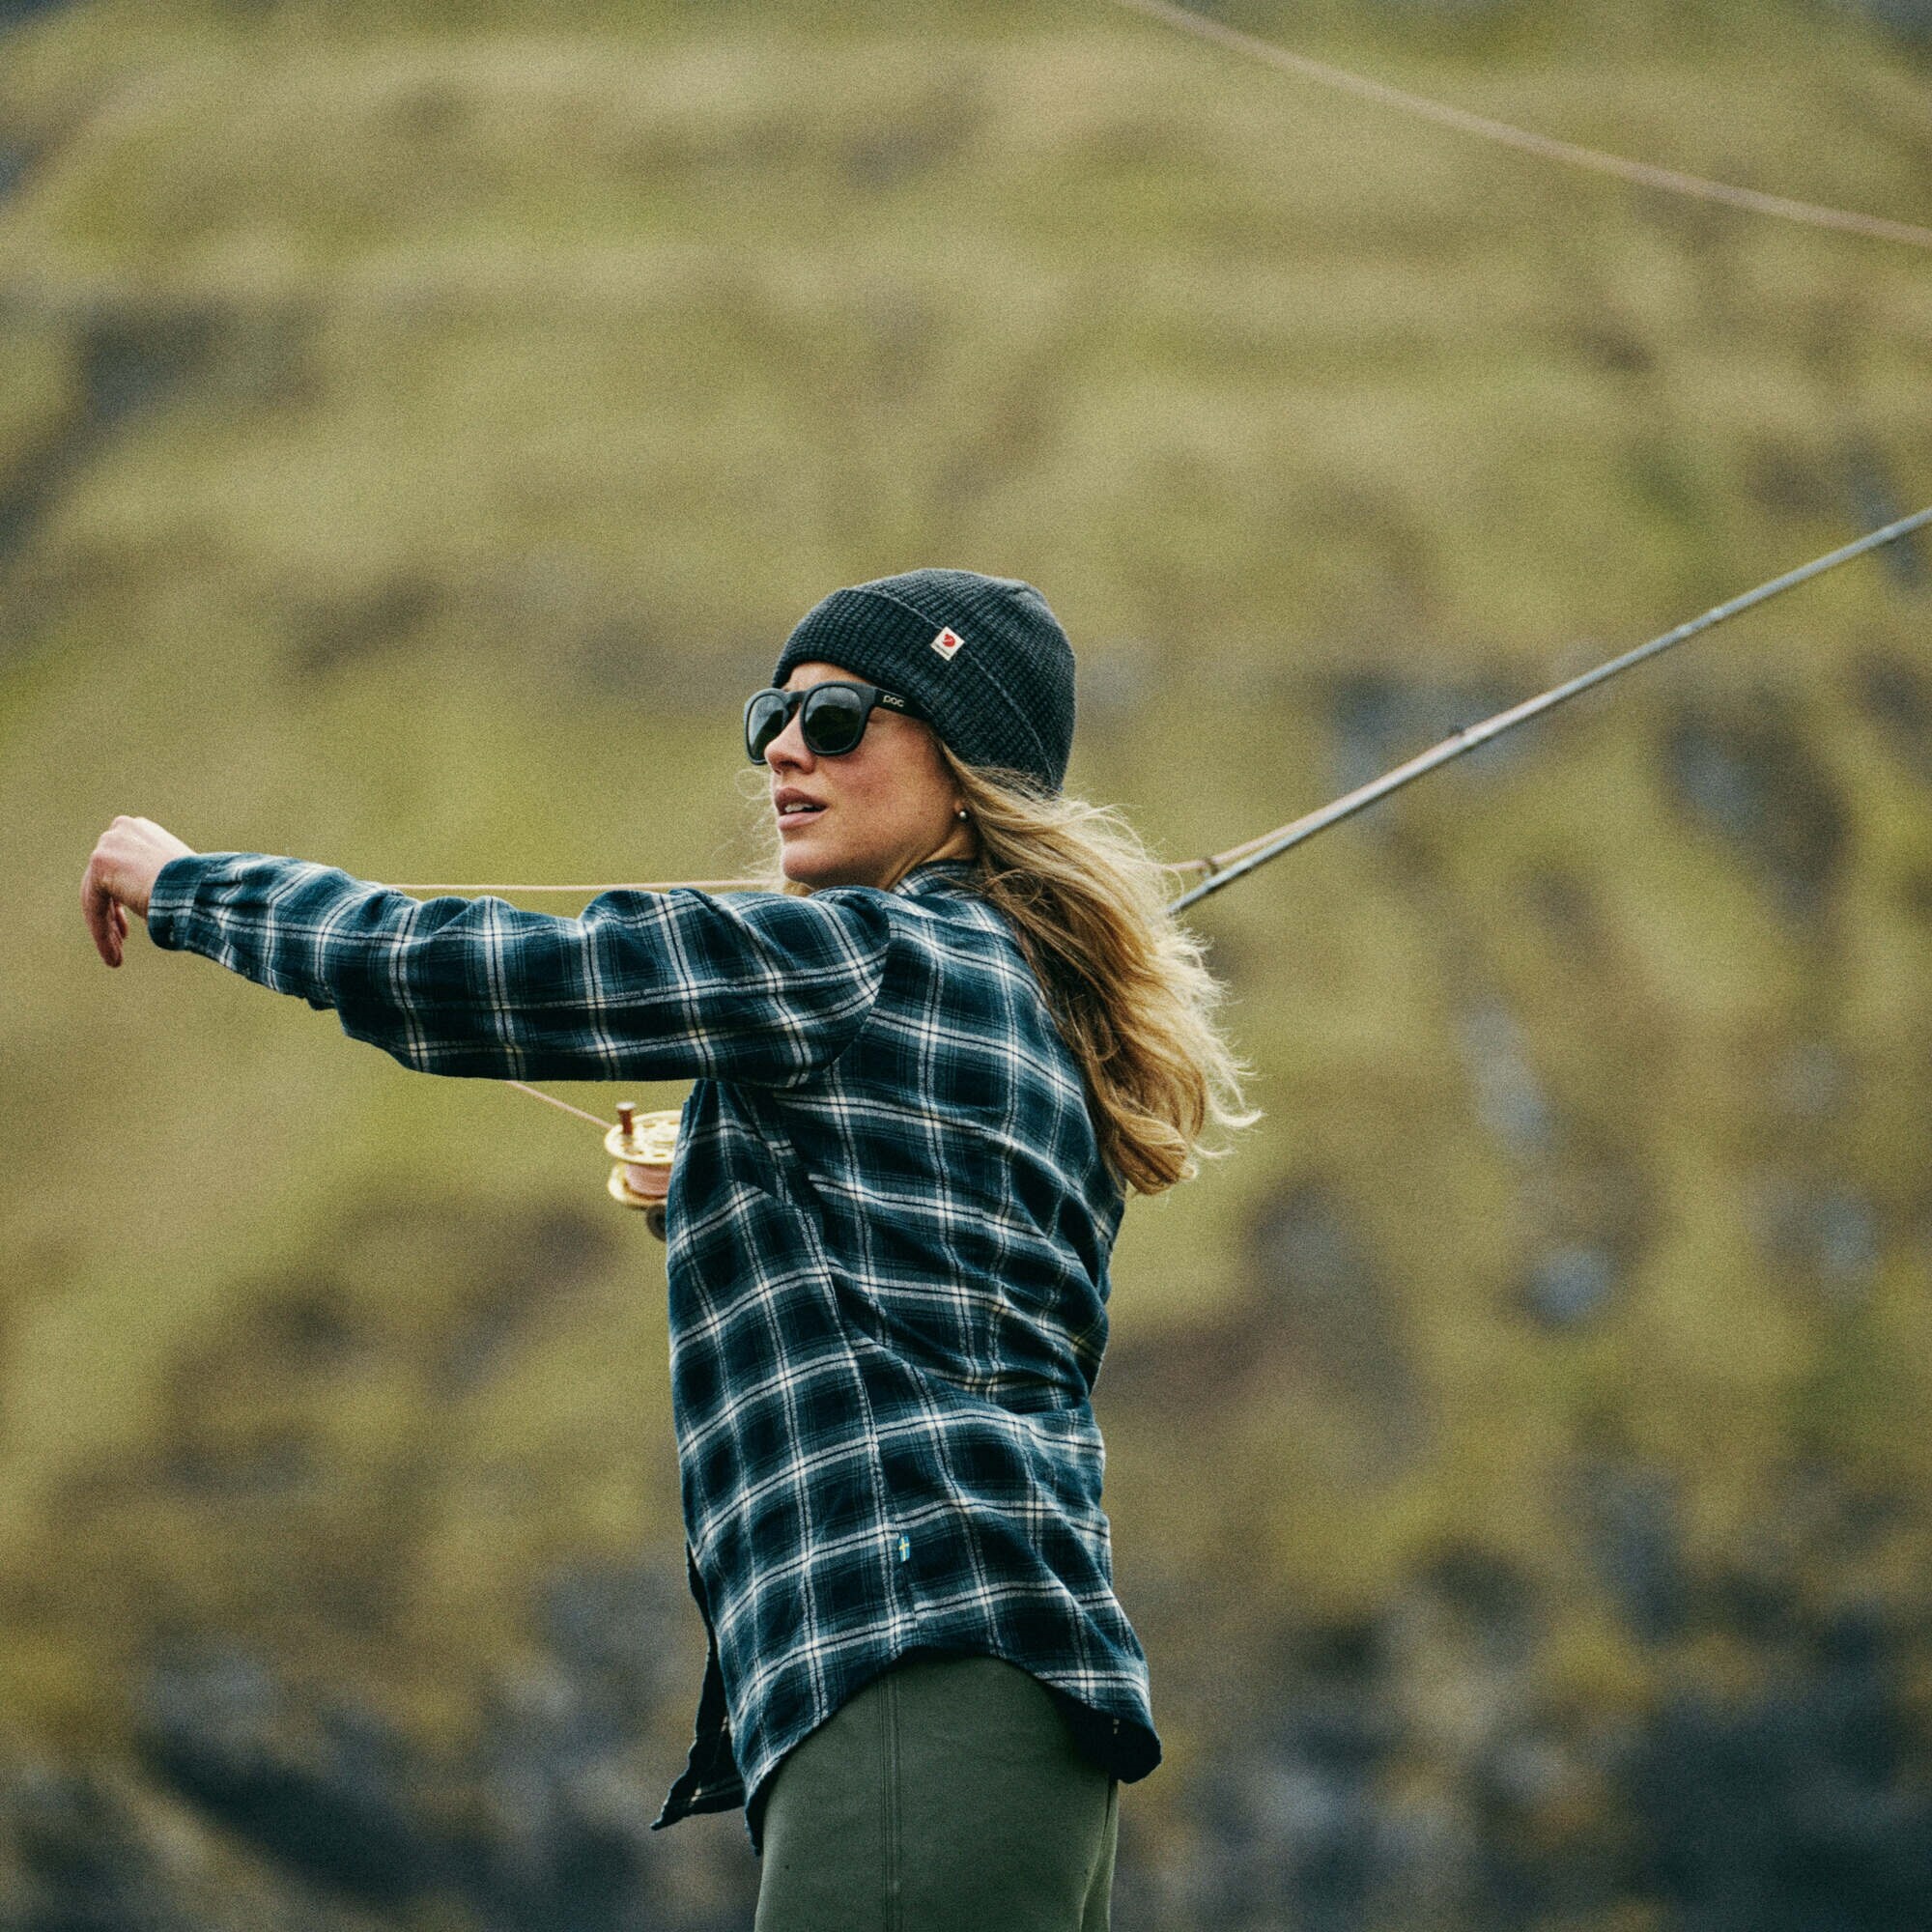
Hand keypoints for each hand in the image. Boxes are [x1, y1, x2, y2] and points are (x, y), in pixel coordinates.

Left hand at [83, 816, 196, 966]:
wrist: (202, 888)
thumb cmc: (201, 890)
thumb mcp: (177, 880)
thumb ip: (157, 881)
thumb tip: (150, 901)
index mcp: (142, 831)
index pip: (121, 867)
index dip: (121, 900)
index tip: (126, 929)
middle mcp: (122, 831)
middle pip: (103, 882)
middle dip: (111, 916)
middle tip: (121, 942)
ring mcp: (109, 844)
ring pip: (96, 896)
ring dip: (106, 930)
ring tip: (116, 958)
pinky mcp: (100, 863)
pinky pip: (94, 905)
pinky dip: (101, 933)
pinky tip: (114, 957)